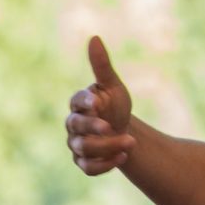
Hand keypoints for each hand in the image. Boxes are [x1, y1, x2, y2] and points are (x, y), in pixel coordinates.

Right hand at [66, 36, 135, 174]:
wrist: (123, 130)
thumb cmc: (115, 105)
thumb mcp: (113, 85)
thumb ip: (102, 66)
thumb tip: (94, 38)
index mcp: (79, 103)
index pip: (76, 101)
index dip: (86, 102)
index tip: (98, 103)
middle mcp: (74, 124)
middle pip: (78, 128)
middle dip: (96, 128)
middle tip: (115, 128)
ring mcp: (76, 144)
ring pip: (84, 149)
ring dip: (107, 147)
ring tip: (130, 143)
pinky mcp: (83, 161)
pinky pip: (87, 167)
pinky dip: (105, 164)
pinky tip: (123, 157)